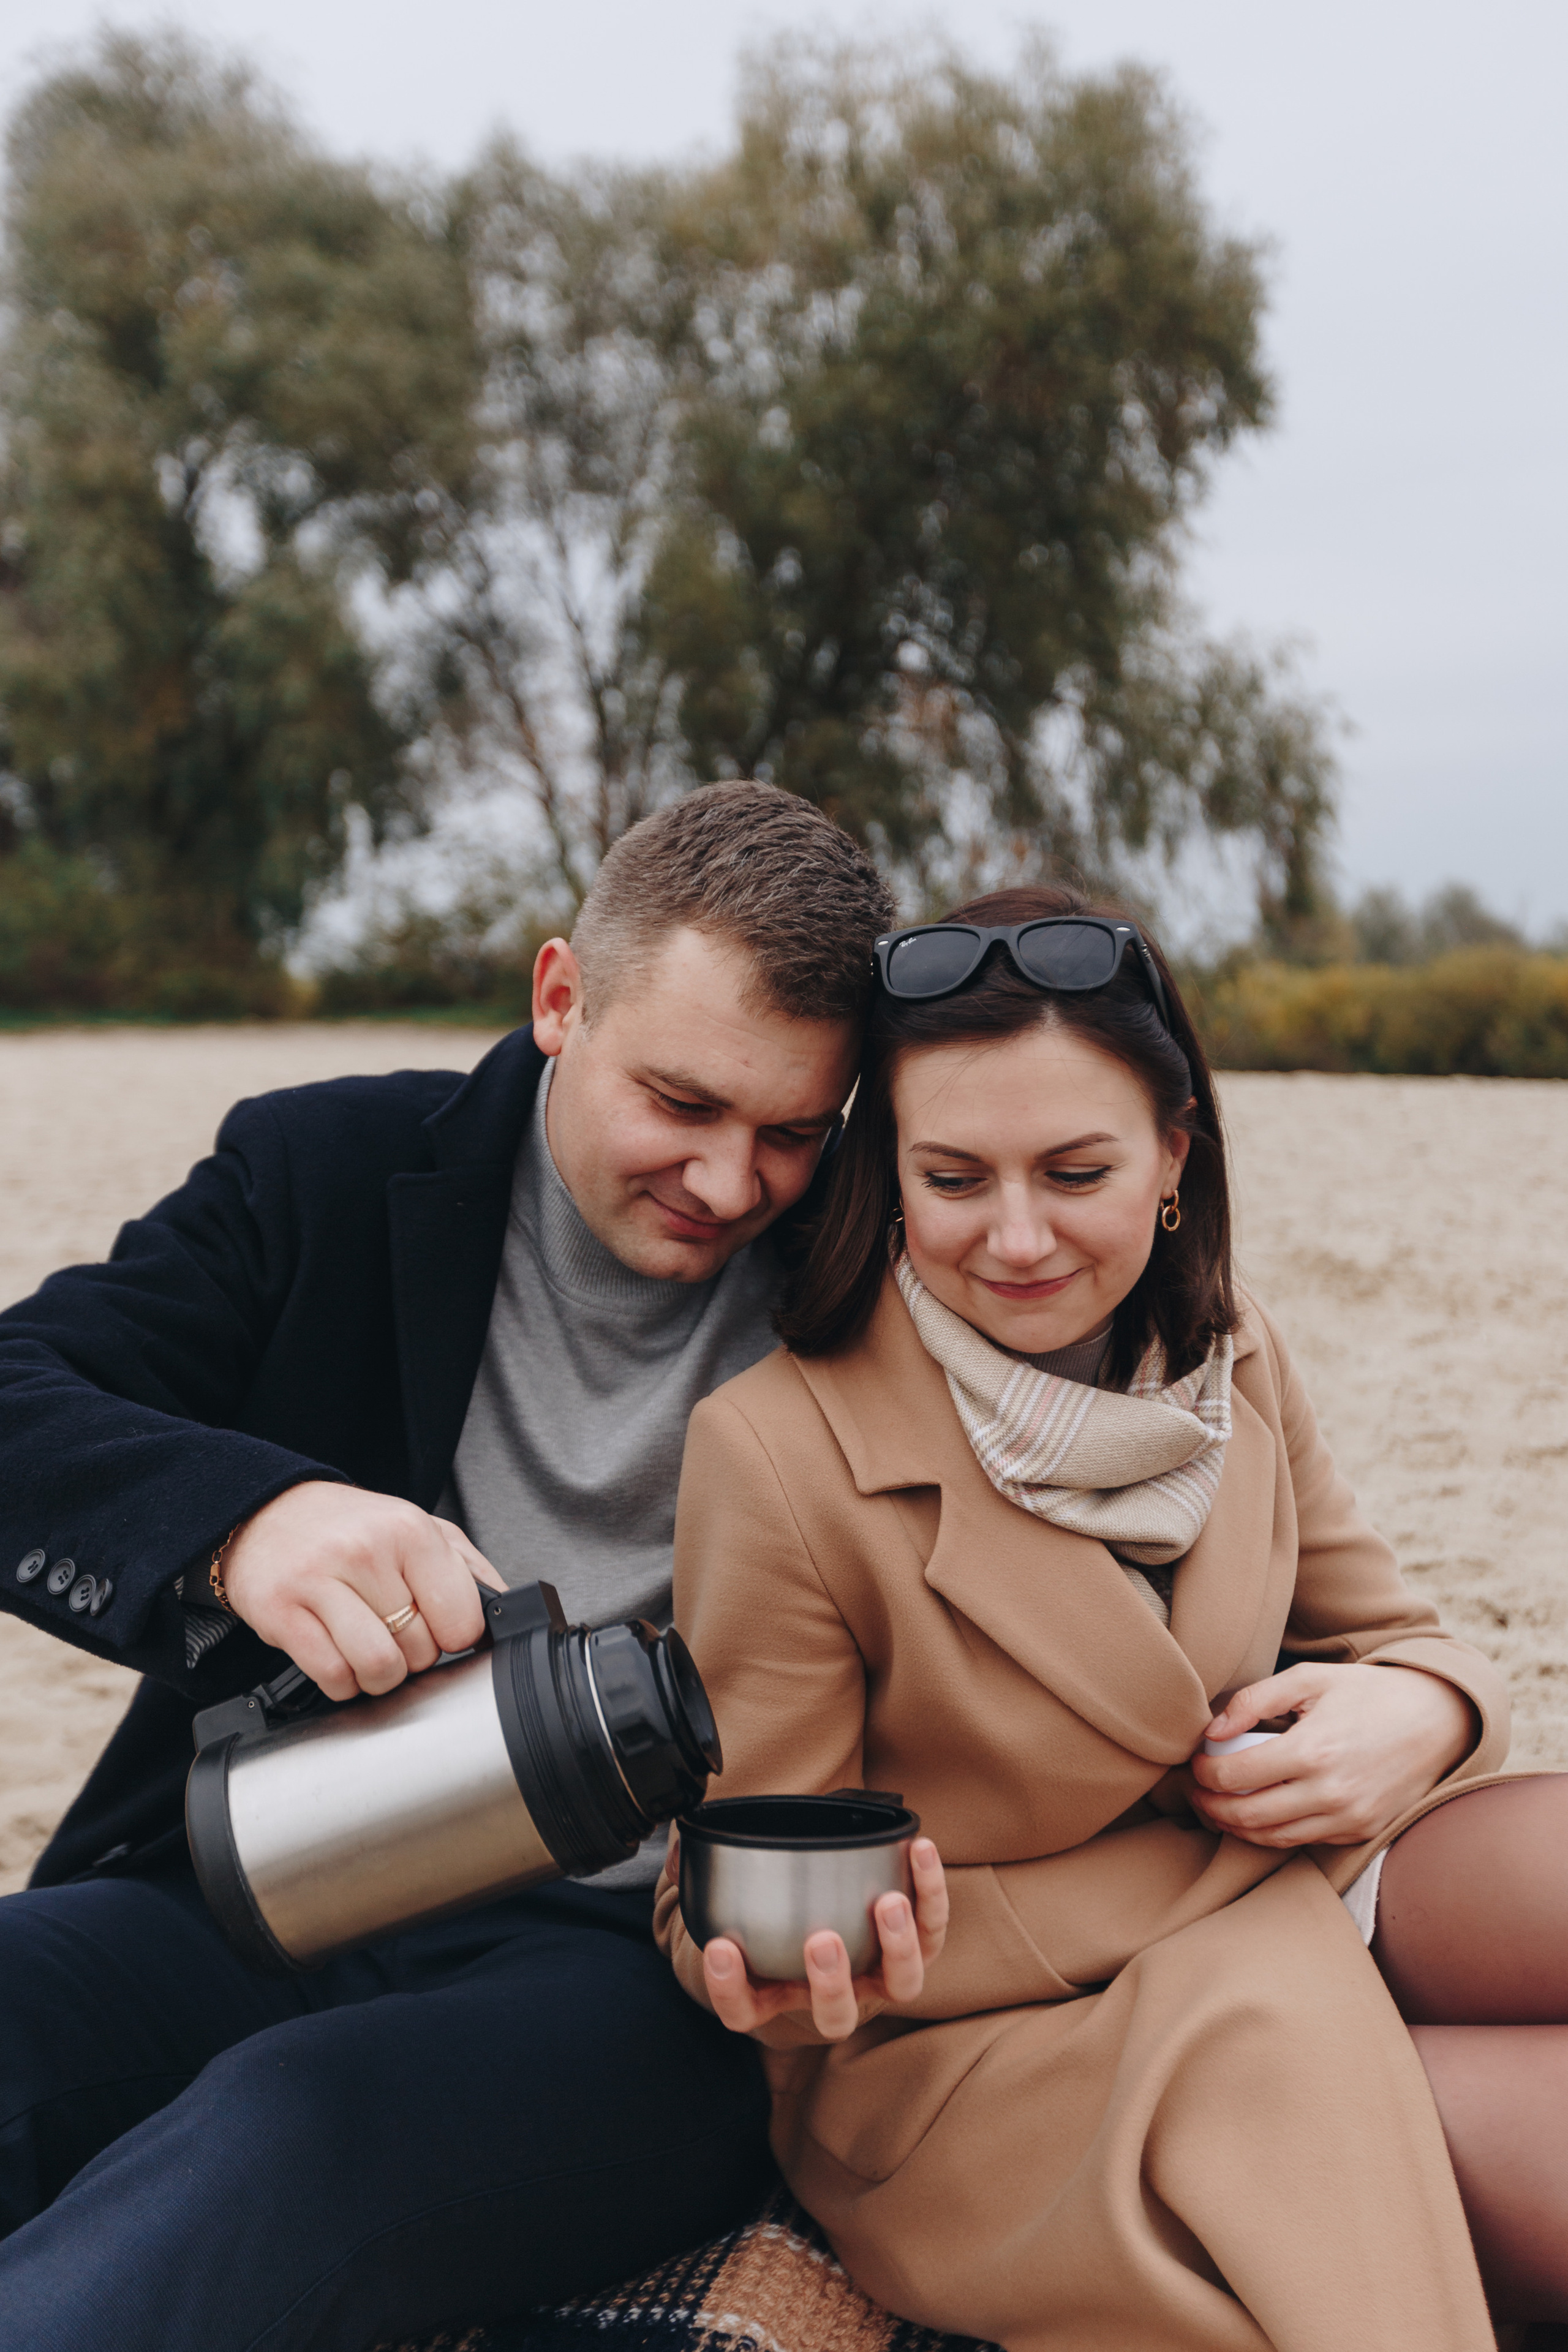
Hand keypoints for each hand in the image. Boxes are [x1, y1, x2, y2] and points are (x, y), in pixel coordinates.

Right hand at [221, 1482, 506, 1700]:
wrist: (267, 1513)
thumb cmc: (349, 1528)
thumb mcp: (418, 1529)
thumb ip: (467, 1569)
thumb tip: (506, 1611)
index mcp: (409, 1530)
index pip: (462, 1618)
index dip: (455, 1635)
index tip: (439, 1627)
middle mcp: (365, 1552)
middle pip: (420, 1650)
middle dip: (414, 1654)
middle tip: (393, 1630)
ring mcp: (319, 1582)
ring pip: (378, 1668)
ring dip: (379, 1675)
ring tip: (369, 1648)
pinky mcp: (281, 1612)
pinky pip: (332, 1676)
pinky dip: (343, 1681)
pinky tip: (339, 1654)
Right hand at [698, 1836, 948, 2041]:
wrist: (831, 1897)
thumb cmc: (779, 1906)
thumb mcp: (738, 1898)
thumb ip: (704, 1876)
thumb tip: (678, 1853)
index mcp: (779, 1990)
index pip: (746, 2009)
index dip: (729, 1988)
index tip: (721, 1948)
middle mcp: (831, 1993)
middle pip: (835, 2016)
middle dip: (831, 1983)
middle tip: (821, 1940)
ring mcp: (879, 1975)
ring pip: (900, 1984)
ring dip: (896, 1947)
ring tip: (886, 1903)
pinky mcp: (918, 1945)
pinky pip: (934, 1928)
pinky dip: (931, 1892)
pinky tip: (921, 1850)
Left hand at [1190, 1662, 1476, 1847]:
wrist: (1436, 1720)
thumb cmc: (1368, 1693)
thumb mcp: (1310, 1679)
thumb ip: (1255, 1700)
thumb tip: (1213, 1730)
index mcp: (1312, 1750)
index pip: (1235, 1776)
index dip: (1203, 1772)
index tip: (1194, 1763)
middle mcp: (1330, 1793)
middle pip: (1247, 1816)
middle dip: (1210, 1805)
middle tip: (1194, 1790)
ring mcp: (1348, 1818)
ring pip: (1272, 1837)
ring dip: (1235, 1826)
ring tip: (1216, 1806)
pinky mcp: (1360, 1831)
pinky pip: (1303, 1841)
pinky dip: (1272, 1832)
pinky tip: (1256, 1814)